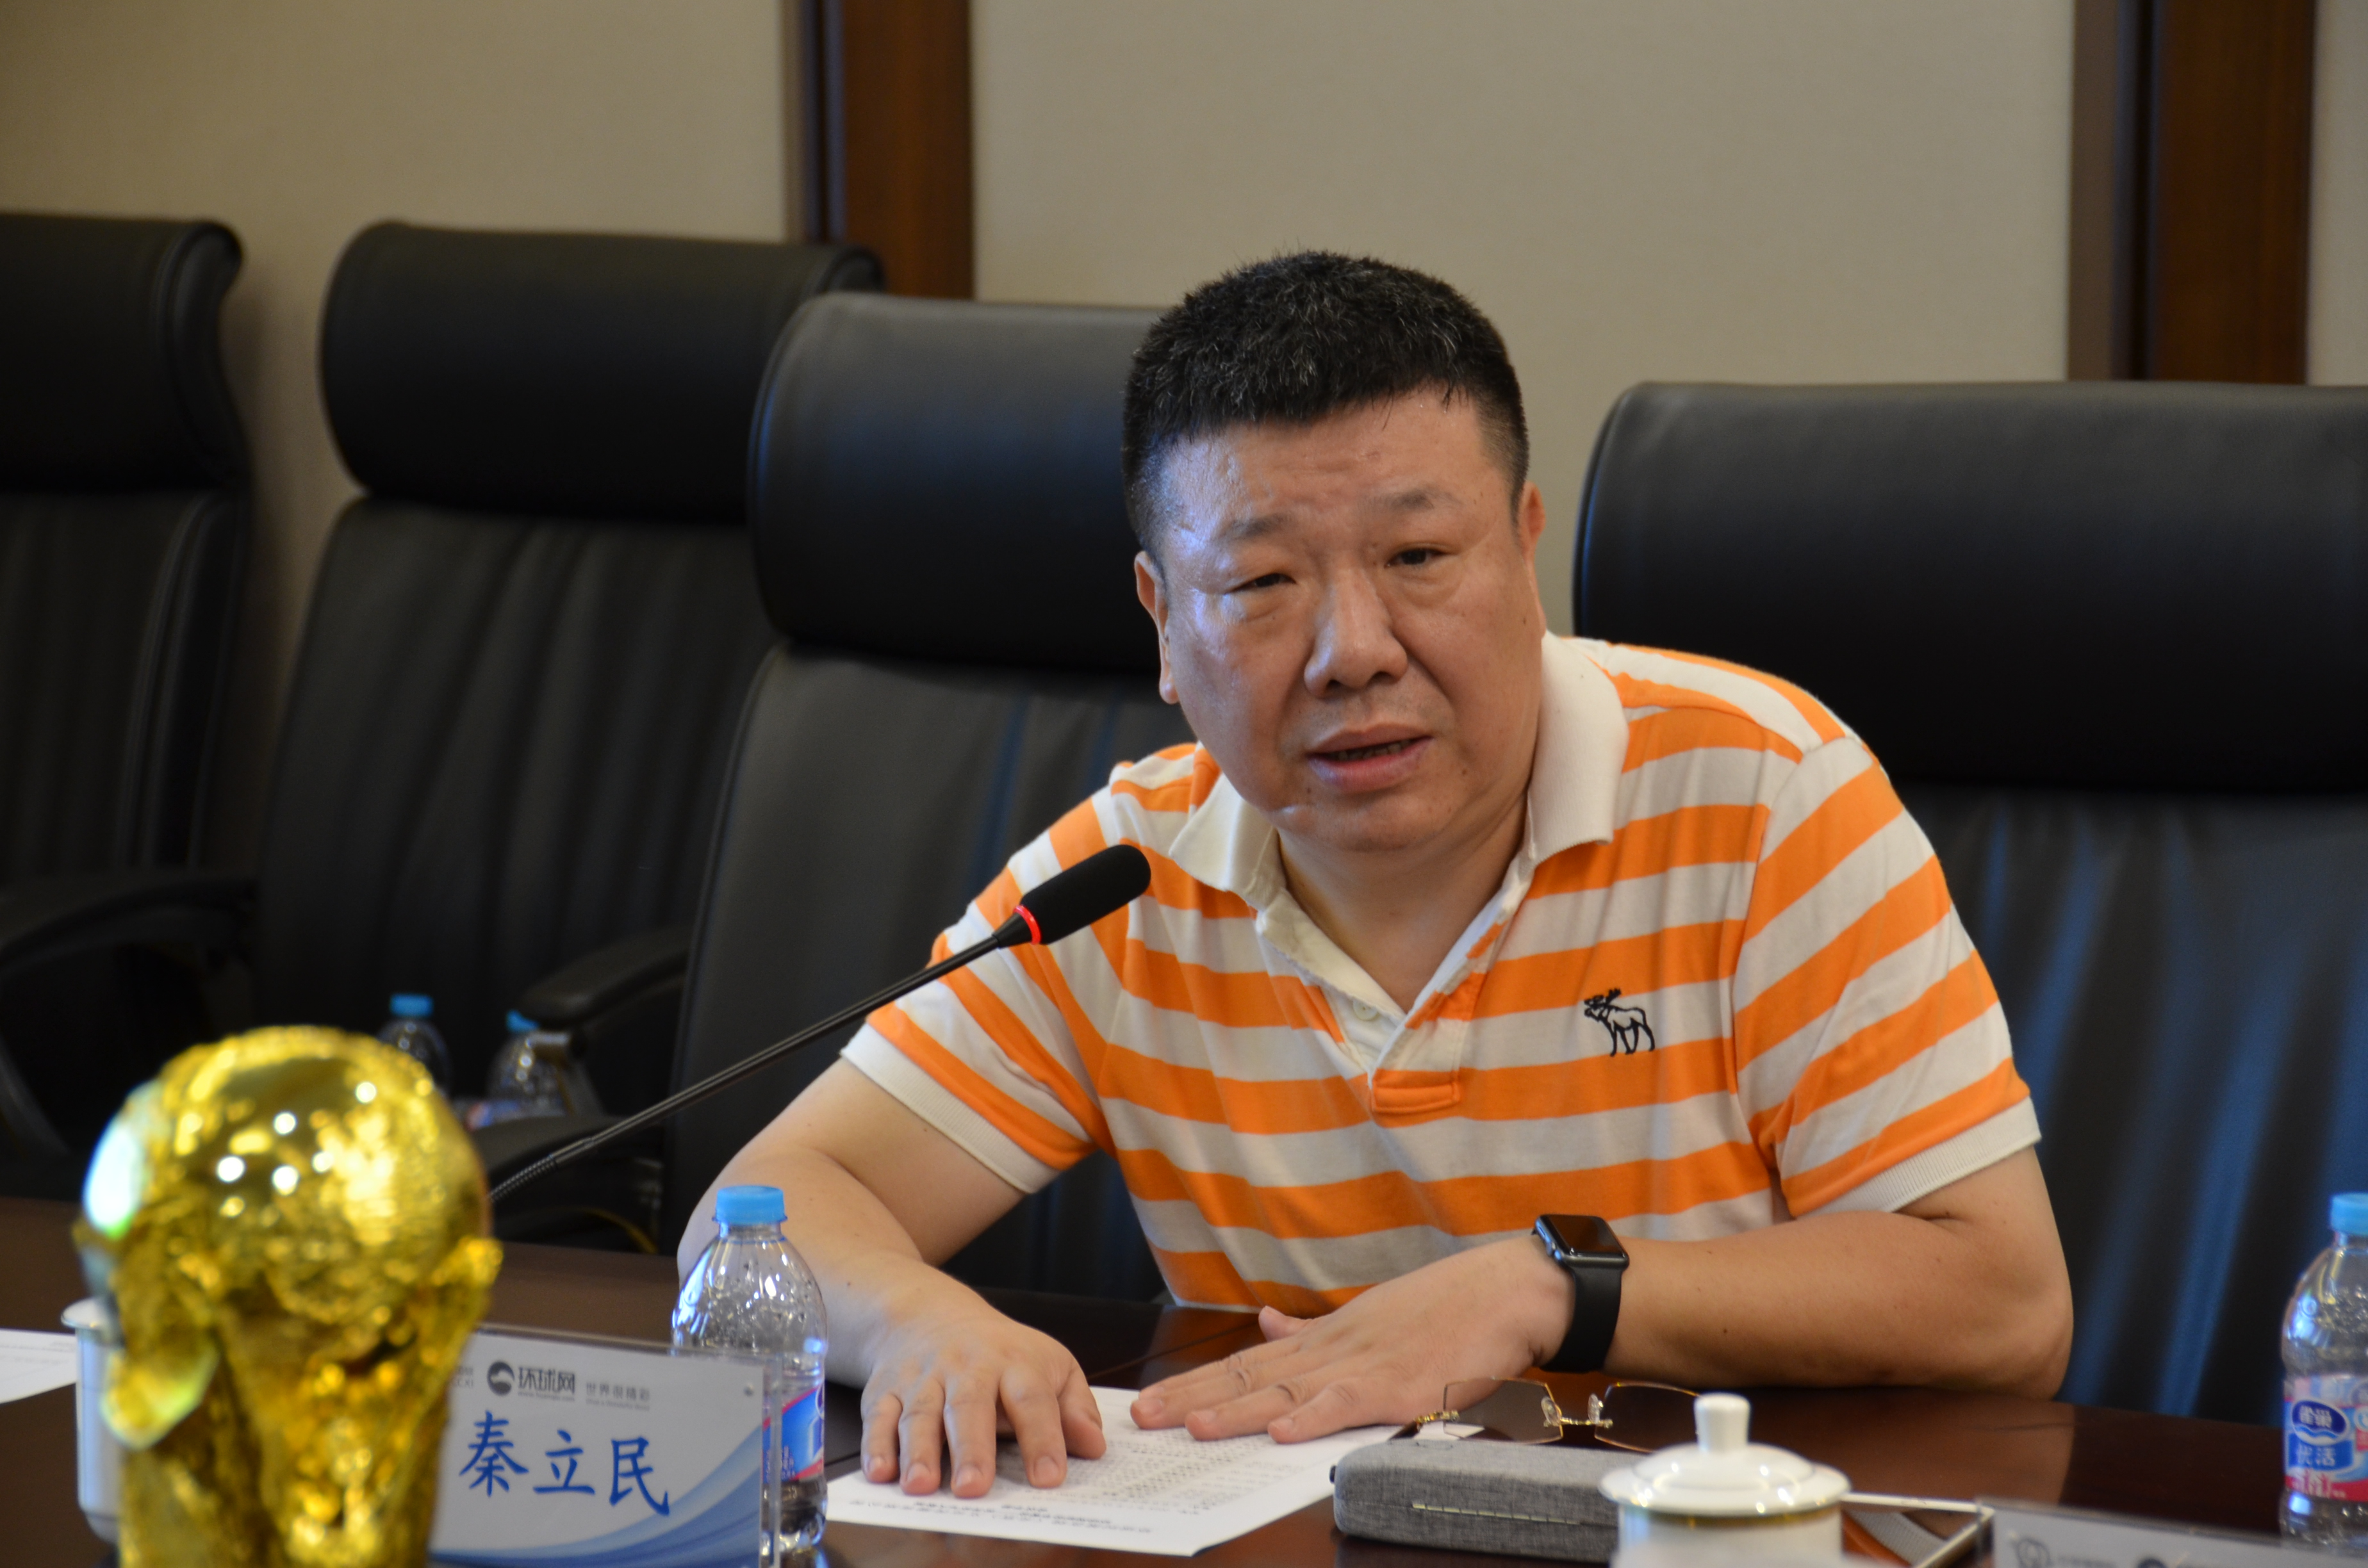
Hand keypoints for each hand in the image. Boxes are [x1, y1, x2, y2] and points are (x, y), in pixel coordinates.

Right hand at [860, 1294, 1107, 1496]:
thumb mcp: (1050, 1365)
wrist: (929, 1314)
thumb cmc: (1001, 1353)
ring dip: (919, 1451)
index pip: (1032, 1400)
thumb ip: (1075, 1407)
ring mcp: (923, 1378)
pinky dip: (876, 1445)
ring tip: (923, 1486)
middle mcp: (967, 1367)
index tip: (1049, 1477)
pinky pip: (879, 1416)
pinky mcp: (886, 1389)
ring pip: (920, 1414)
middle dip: (971, 1448)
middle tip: (975, 1487)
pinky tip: (881, 1473)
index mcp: (1015, 1363)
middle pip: (969, 1406)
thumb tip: (1095, 1447)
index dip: (1042, 1438)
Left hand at [1128, 1237, 1571, 1441]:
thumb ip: (1311, 1328)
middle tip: (1143, 1416)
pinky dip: (1313, 1417)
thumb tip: (1264, 1322)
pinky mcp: (1401, 1384)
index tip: (1150, 1398)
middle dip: (1195, 1396)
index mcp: (1326, 1338)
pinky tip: (1280, 1429)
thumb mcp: (1369, 1314)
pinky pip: (1349, 1403)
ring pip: (1289, 1392)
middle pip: (1252, 1377)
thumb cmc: (1448, 1308)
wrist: (1509, 1291)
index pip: (1247, 1363)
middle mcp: (1334, 1349)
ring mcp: (1366, 1365)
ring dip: (1238, 1409)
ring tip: (1192, 1425)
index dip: (1197, 1381)